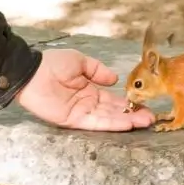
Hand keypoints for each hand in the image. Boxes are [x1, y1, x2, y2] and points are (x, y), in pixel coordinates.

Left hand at [15, 49, 154, 130]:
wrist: (31, 71)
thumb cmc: (52, 63)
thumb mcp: (79, 61)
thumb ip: (97, 70)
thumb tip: (115, 79)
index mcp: (89, 89)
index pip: (113, 99)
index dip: (129, 103)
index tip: (145, 105)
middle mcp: (88, 103)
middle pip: (114, 112)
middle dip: (133, 115)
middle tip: (152, 118)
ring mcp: (82, 112)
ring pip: (109, 119)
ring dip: (127, 121)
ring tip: (145, 122)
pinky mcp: (73, 120)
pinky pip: (96, 123)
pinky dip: (112, 124)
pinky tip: (127, 123)